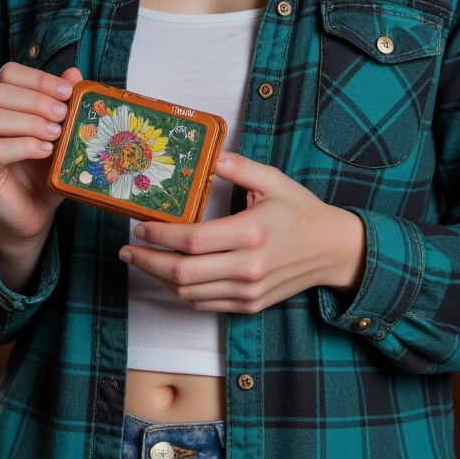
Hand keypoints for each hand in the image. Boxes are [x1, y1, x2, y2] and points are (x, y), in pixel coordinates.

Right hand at [0, 63, 82, 247]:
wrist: (33, 211)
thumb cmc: (43, 169)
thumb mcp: (58, 131)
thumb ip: (61, 102)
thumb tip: (74, 73)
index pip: (7, 75)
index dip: (38, 79)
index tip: (68, 92)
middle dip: (36, 100)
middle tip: (63, 115)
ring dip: (31, 123)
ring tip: (56, 134)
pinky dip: (25, 146)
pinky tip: (46, 152)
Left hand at [118, 150, 366, 312]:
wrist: (332, 250)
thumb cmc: (301, 212)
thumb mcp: (274, 180)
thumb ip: (238, 167)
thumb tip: (208, 154)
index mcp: (252, 233)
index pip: (192, 240)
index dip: (160, 235)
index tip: (140, 226)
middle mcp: (249, 267)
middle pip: (183, 273)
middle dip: (147, 261)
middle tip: (127, 249)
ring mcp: (249, 291)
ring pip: (189, 293)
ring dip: (160, 278)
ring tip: (143, 260)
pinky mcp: (250, 305)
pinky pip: (204, 303)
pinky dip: (182, 291)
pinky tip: (170, 275)